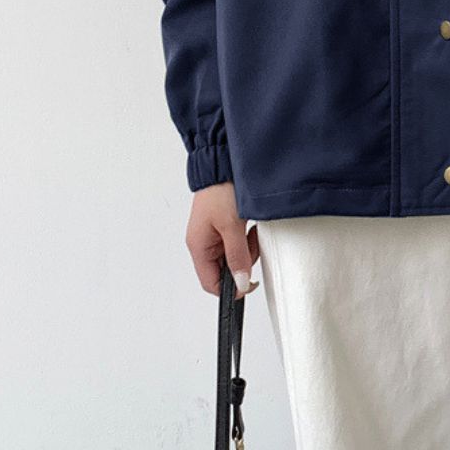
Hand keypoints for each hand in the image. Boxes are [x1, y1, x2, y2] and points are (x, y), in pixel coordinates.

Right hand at [187, 181, 260, 296]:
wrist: (224, 162)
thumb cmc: (220, 189)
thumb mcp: (232, 226)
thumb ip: (237, 256)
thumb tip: (241, 284)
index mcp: (198, 246)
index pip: (211, 283)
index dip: (231, 287)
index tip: (249, 281)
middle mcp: (203, 242)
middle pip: (224, 269)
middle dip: (243, 261)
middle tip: (251, 243)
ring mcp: (213, 233)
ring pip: (233, 255)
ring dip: (246, 247)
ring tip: (250, 229)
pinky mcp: (224, 223)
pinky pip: (237, 241)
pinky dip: (246, 237)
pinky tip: (250, 225)